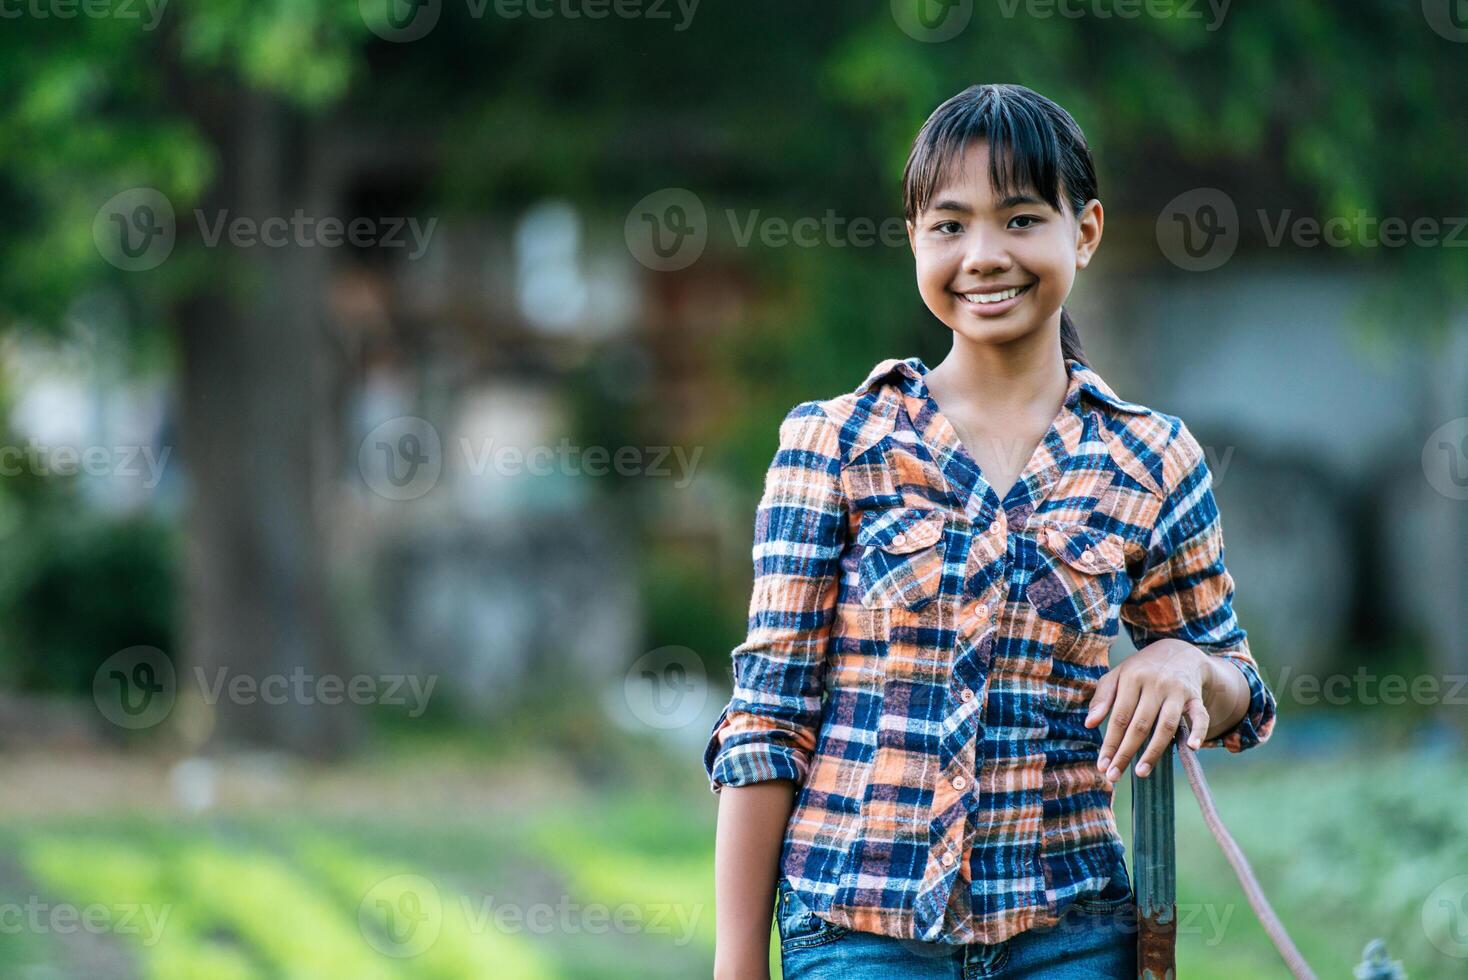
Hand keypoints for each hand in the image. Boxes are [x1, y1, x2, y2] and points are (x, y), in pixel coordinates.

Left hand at [1085, 639, 1213, 782]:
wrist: (1178, 651)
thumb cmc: (1141, 669)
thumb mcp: (1117, 676)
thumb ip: (1102, 698)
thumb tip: (1089, 724)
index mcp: (1132, 678)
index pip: (1119, 717)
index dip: (1110, 742)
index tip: (1102, 764)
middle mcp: (1154, 684)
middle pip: (1139, 725)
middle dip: (1125, 752)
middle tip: (1114, 775)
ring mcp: (1177, 691)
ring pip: (1166, 725)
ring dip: (1153, 751)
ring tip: (1140, 772)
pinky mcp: (1195, 697)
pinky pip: (1200, 716)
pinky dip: (1199, 731)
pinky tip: (1192, 748)